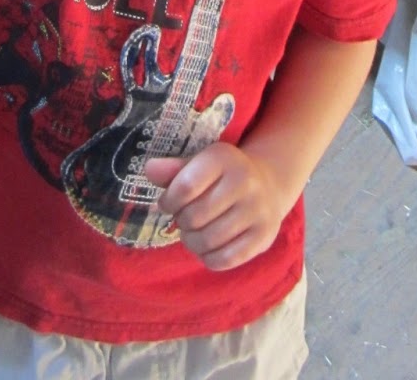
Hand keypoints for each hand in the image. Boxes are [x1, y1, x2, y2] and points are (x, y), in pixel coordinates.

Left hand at [145, 144, 289, 270]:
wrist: (268, 186)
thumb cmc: (222, 177)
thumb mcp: (198, 165)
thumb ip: (173, 170)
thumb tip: (149, 170)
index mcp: (223, 157)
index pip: (185, 187)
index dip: (169, 201)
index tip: (168, 203)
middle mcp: (245, 181)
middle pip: (195, 217)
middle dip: (182, 222)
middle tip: (185, 218)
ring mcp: (257, 210)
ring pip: (208, 240)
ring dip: (192, 242)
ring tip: (194, 233)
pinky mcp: (263, 237)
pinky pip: (224, 260)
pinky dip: (208, 258)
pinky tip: (208, 246)